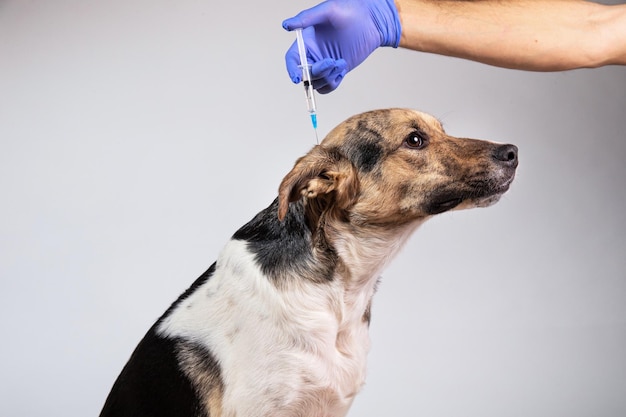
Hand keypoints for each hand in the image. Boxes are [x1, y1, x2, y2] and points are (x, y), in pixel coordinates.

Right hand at [283, 0, 400, 93]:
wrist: (373, 21)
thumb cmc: (352, 10)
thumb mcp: (328, 10)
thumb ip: (306, 17)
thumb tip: (286, 25)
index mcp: (307, 40)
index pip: (292, 59)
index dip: (292, 70)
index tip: (297, 78)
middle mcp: (313, 53)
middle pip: (305, 74)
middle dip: (317, 72)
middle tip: (331, 62)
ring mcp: (324, 64)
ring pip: (316, 82)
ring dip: (328, 76)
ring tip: (340, 62)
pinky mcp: (336, 71)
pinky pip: (328, 86)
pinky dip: (333, 82)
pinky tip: (342, 67)